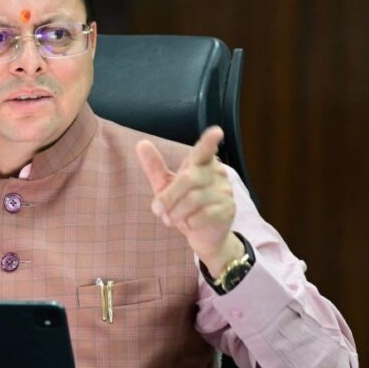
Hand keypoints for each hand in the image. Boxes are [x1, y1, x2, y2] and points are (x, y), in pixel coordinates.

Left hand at [136, 126, 243, 275]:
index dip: (209, 142)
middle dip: (168, 197)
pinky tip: (189, 224)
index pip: (204, 151)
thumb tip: (141, 143)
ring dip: (176, 213)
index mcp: (201, 164)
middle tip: (157, 210)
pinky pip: (203, 215)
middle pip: (189, 179)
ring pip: (194, 199)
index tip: (216, 132)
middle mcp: (217, 174)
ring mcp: (225, 191)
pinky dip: (189, 222)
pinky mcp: (227, 210)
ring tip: (171, 219)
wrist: (202, 235)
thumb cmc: (183, 205)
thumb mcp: (165, 186)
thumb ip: (154, 166)